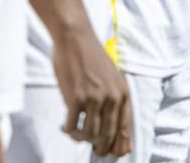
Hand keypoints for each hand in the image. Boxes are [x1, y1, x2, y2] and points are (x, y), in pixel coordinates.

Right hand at [50, 22, 131, 156]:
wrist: (75, 38)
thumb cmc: (90, 56)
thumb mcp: (111, 76)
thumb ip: (113, 97)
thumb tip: (109, 122)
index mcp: (122, 92)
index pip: (125, 126)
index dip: (119, 143)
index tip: (114, 154)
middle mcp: (111, 97)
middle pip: (107, 133)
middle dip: (97, 144)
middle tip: (88, 144)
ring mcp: (94, 98)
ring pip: (89, 133)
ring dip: (80, 137)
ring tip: (73, 131)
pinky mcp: (76, 98)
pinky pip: (72, 126)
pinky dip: (68, 130)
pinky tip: (64, 126)